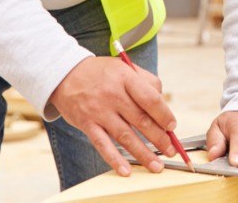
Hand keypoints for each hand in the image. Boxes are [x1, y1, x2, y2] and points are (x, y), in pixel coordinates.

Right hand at [49, 57, 177, 176]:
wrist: (64, 74)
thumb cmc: (100, 73)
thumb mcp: (124, 67)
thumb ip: (146, 81)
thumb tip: (163, 103)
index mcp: (125, 78)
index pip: (150, 99)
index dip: (164, 115)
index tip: (172, 126)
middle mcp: (112, 95)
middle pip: (141, 120)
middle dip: (159, 138)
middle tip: (171, 150)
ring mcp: (99, 111)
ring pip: (125, 136)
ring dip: (143, 153)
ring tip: (157, 166)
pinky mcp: (87, 124)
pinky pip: (103, 145)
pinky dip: (115, 160)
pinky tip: (126, 170)